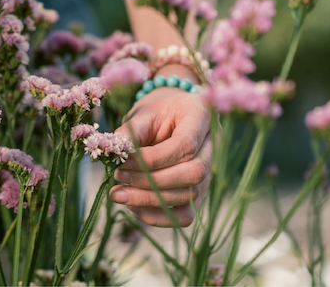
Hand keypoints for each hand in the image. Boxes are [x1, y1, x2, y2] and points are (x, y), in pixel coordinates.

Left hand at [111, 85, 211, 226]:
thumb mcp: (142, 113)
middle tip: (119, 177)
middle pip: (193, 173)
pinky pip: (185, 215)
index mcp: (202, 116)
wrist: (170, 116)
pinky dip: (157, 216)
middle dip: (152, 181)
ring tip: (119, 194)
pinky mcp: (199, 193)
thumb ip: (131, 133)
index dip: (153, 159)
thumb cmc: (156, 112)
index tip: (123, 161)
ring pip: (189, 196)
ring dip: (149, 200)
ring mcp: (210, 172)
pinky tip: (132, 206)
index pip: (186, 145)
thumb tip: (116, 155)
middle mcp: (213, 146)